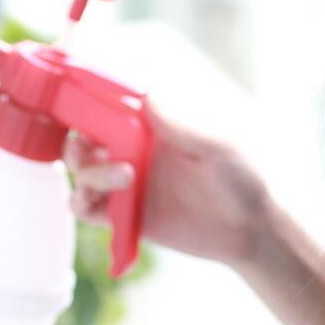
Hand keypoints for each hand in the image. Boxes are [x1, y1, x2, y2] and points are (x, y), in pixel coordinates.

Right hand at [64, 99, 269, 268]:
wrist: (254, 229)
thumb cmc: (244, 176)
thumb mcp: (216, 146)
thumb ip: (179, 125)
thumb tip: (145, 94)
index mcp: (154, 124)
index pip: (108, 105)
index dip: (85, 100)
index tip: (71, 97)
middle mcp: (135, 150)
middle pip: (84, 137)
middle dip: (77, 139)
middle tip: (88, 146)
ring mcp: (128, 182)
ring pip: (82, 171)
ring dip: (88, 172)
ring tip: (124, 177)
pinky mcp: (126, 215)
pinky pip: (86, 208)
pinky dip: (80, 203)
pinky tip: (97, 203)